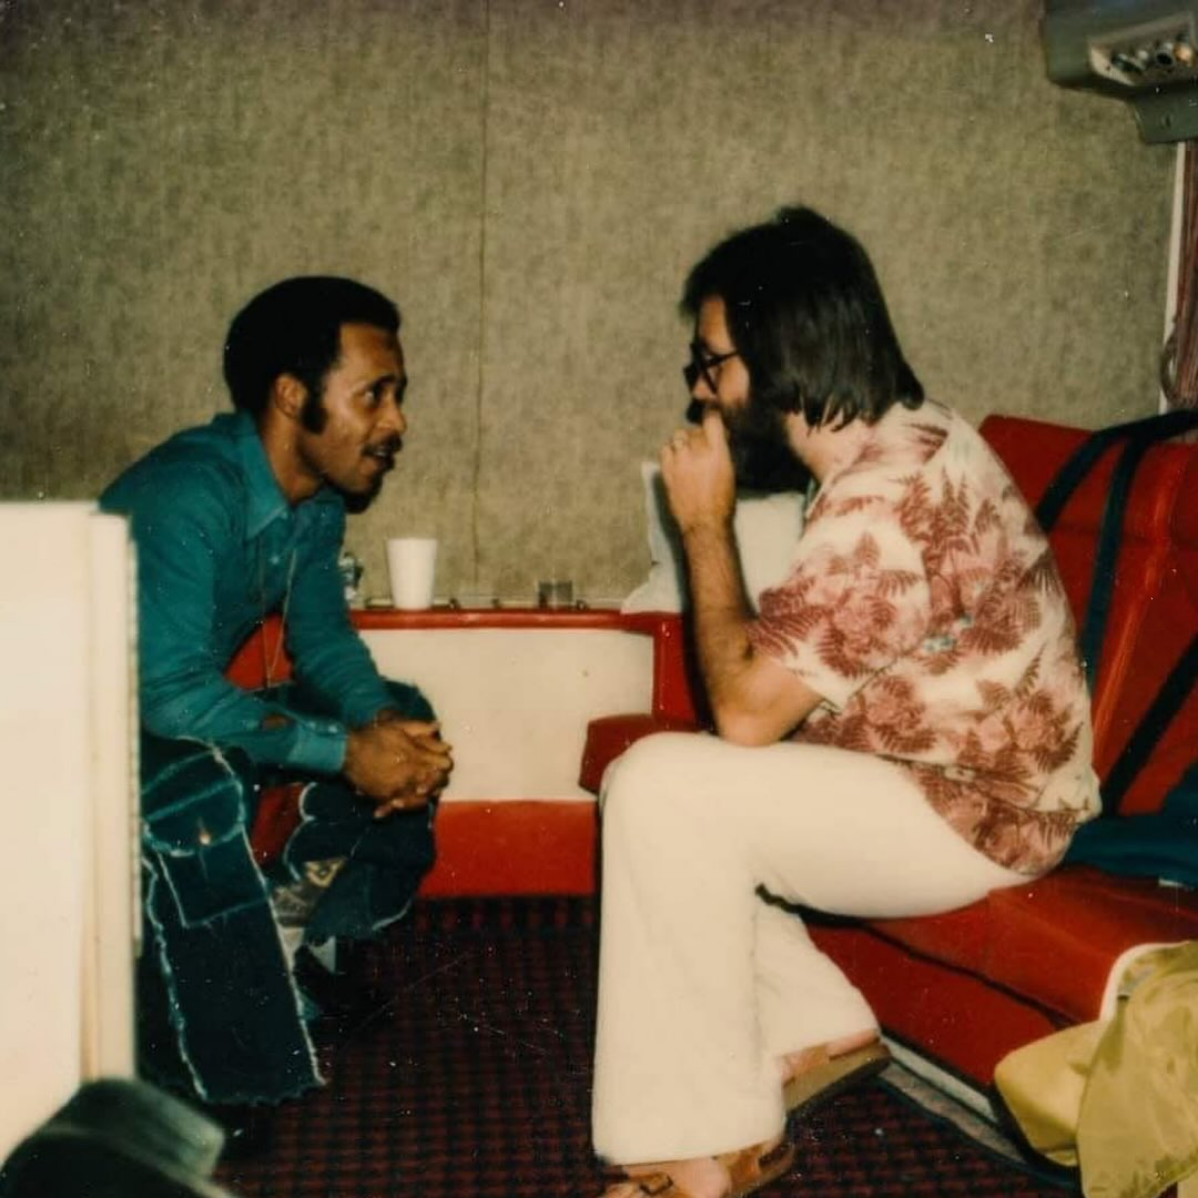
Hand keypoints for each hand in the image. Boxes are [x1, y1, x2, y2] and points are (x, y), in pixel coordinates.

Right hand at [343, 718, 452, 814]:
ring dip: (425, 794)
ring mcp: (398, 788)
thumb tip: (437, 726)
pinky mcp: (385, 796)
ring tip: (422, 789)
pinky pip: (401, 805)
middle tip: (435, 778)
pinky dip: (405, 804)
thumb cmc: (373, 736)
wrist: (347, 752)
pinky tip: (404, 801)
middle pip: (436, 783)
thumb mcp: (397, 726)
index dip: (445, 763)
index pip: (444, 764)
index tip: (442, 762)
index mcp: (415, 755)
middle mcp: (410, 774)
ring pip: (422, 797)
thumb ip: (419, 728)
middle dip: (438, 780)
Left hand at [660, 408, 735, 534]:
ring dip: (683, 442)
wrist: (704, 524)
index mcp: (718, 452)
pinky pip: (665, 449)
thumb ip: (721, 452)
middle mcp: (698, 452)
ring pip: (678, 437)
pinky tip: (676, 460)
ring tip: (687, 453)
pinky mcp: (667, 470)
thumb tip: (717, 438)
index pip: (712, 419)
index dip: (710, 410)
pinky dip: (670, 451)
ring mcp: (680, 461)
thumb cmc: (722, 502)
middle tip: (700, 446)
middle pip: (694, 430)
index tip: (710, 407)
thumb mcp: (729, 472)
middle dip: (698, 435)